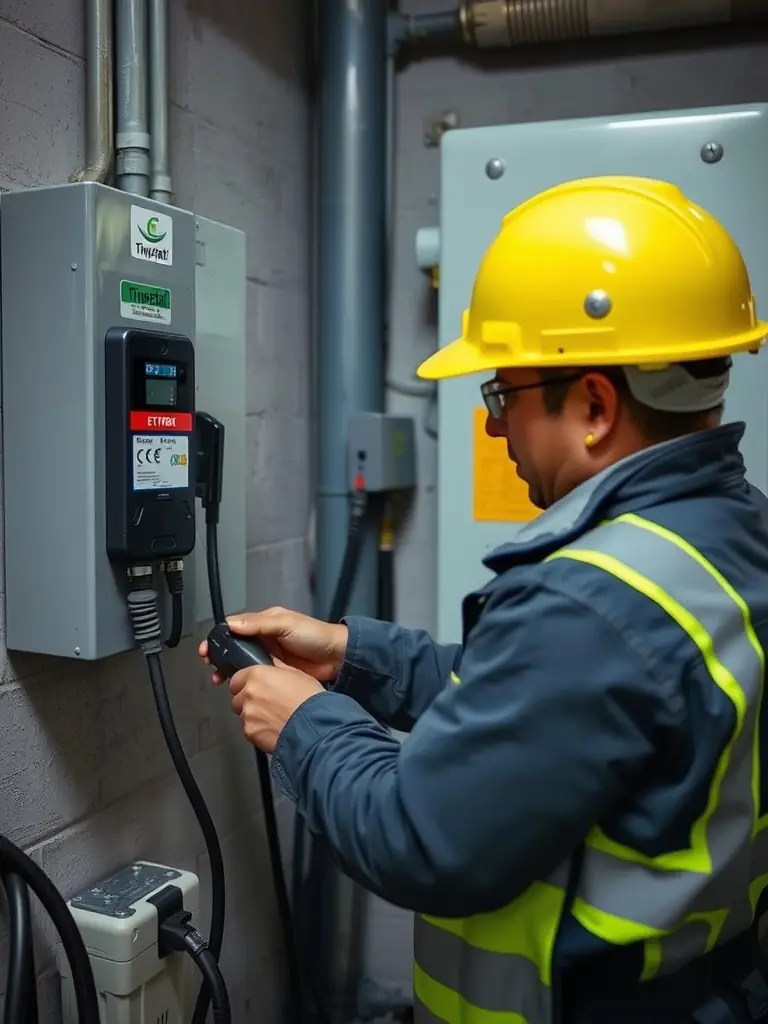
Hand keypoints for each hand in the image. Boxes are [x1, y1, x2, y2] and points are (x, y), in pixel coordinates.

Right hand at [199, 606, 347, 684]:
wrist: (337, 658)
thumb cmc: (316, 635)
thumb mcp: (286, 624)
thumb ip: (260, 624)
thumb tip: (233, 623)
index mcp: (265, 624)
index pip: (235, 628)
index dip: (220, 638)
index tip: (208, 648)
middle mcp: (264, 640)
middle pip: (235, 648)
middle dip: (220, 656)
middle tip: (210, 664)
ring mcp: (269, 658)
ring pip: (242, 664)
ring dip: (229, 670)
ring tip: (220, 678)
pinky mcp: (275, 674)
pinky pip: (255, 676)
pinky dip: (244, 680)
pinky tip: (238, 685)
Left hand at [229, 662, 322, 752]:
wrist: (314, 726)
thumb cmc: (310, 700)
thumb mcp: (297, 674)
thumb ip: (278, 669)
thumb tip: (272, 665)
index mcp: (258, 675)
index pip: (237, 679)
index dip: (246, 684)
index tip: (255, 688)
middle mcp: (249, 693)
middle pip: (238, 698)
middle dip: (249, 701)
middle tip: (267, 704)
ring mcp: (247, 714)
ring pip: (243, 715)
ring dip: (253, 716)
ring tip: (273, 718)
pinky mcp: (250, 732)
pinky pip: (249, 730)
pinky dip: (258, 730)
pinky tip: (273, 728)